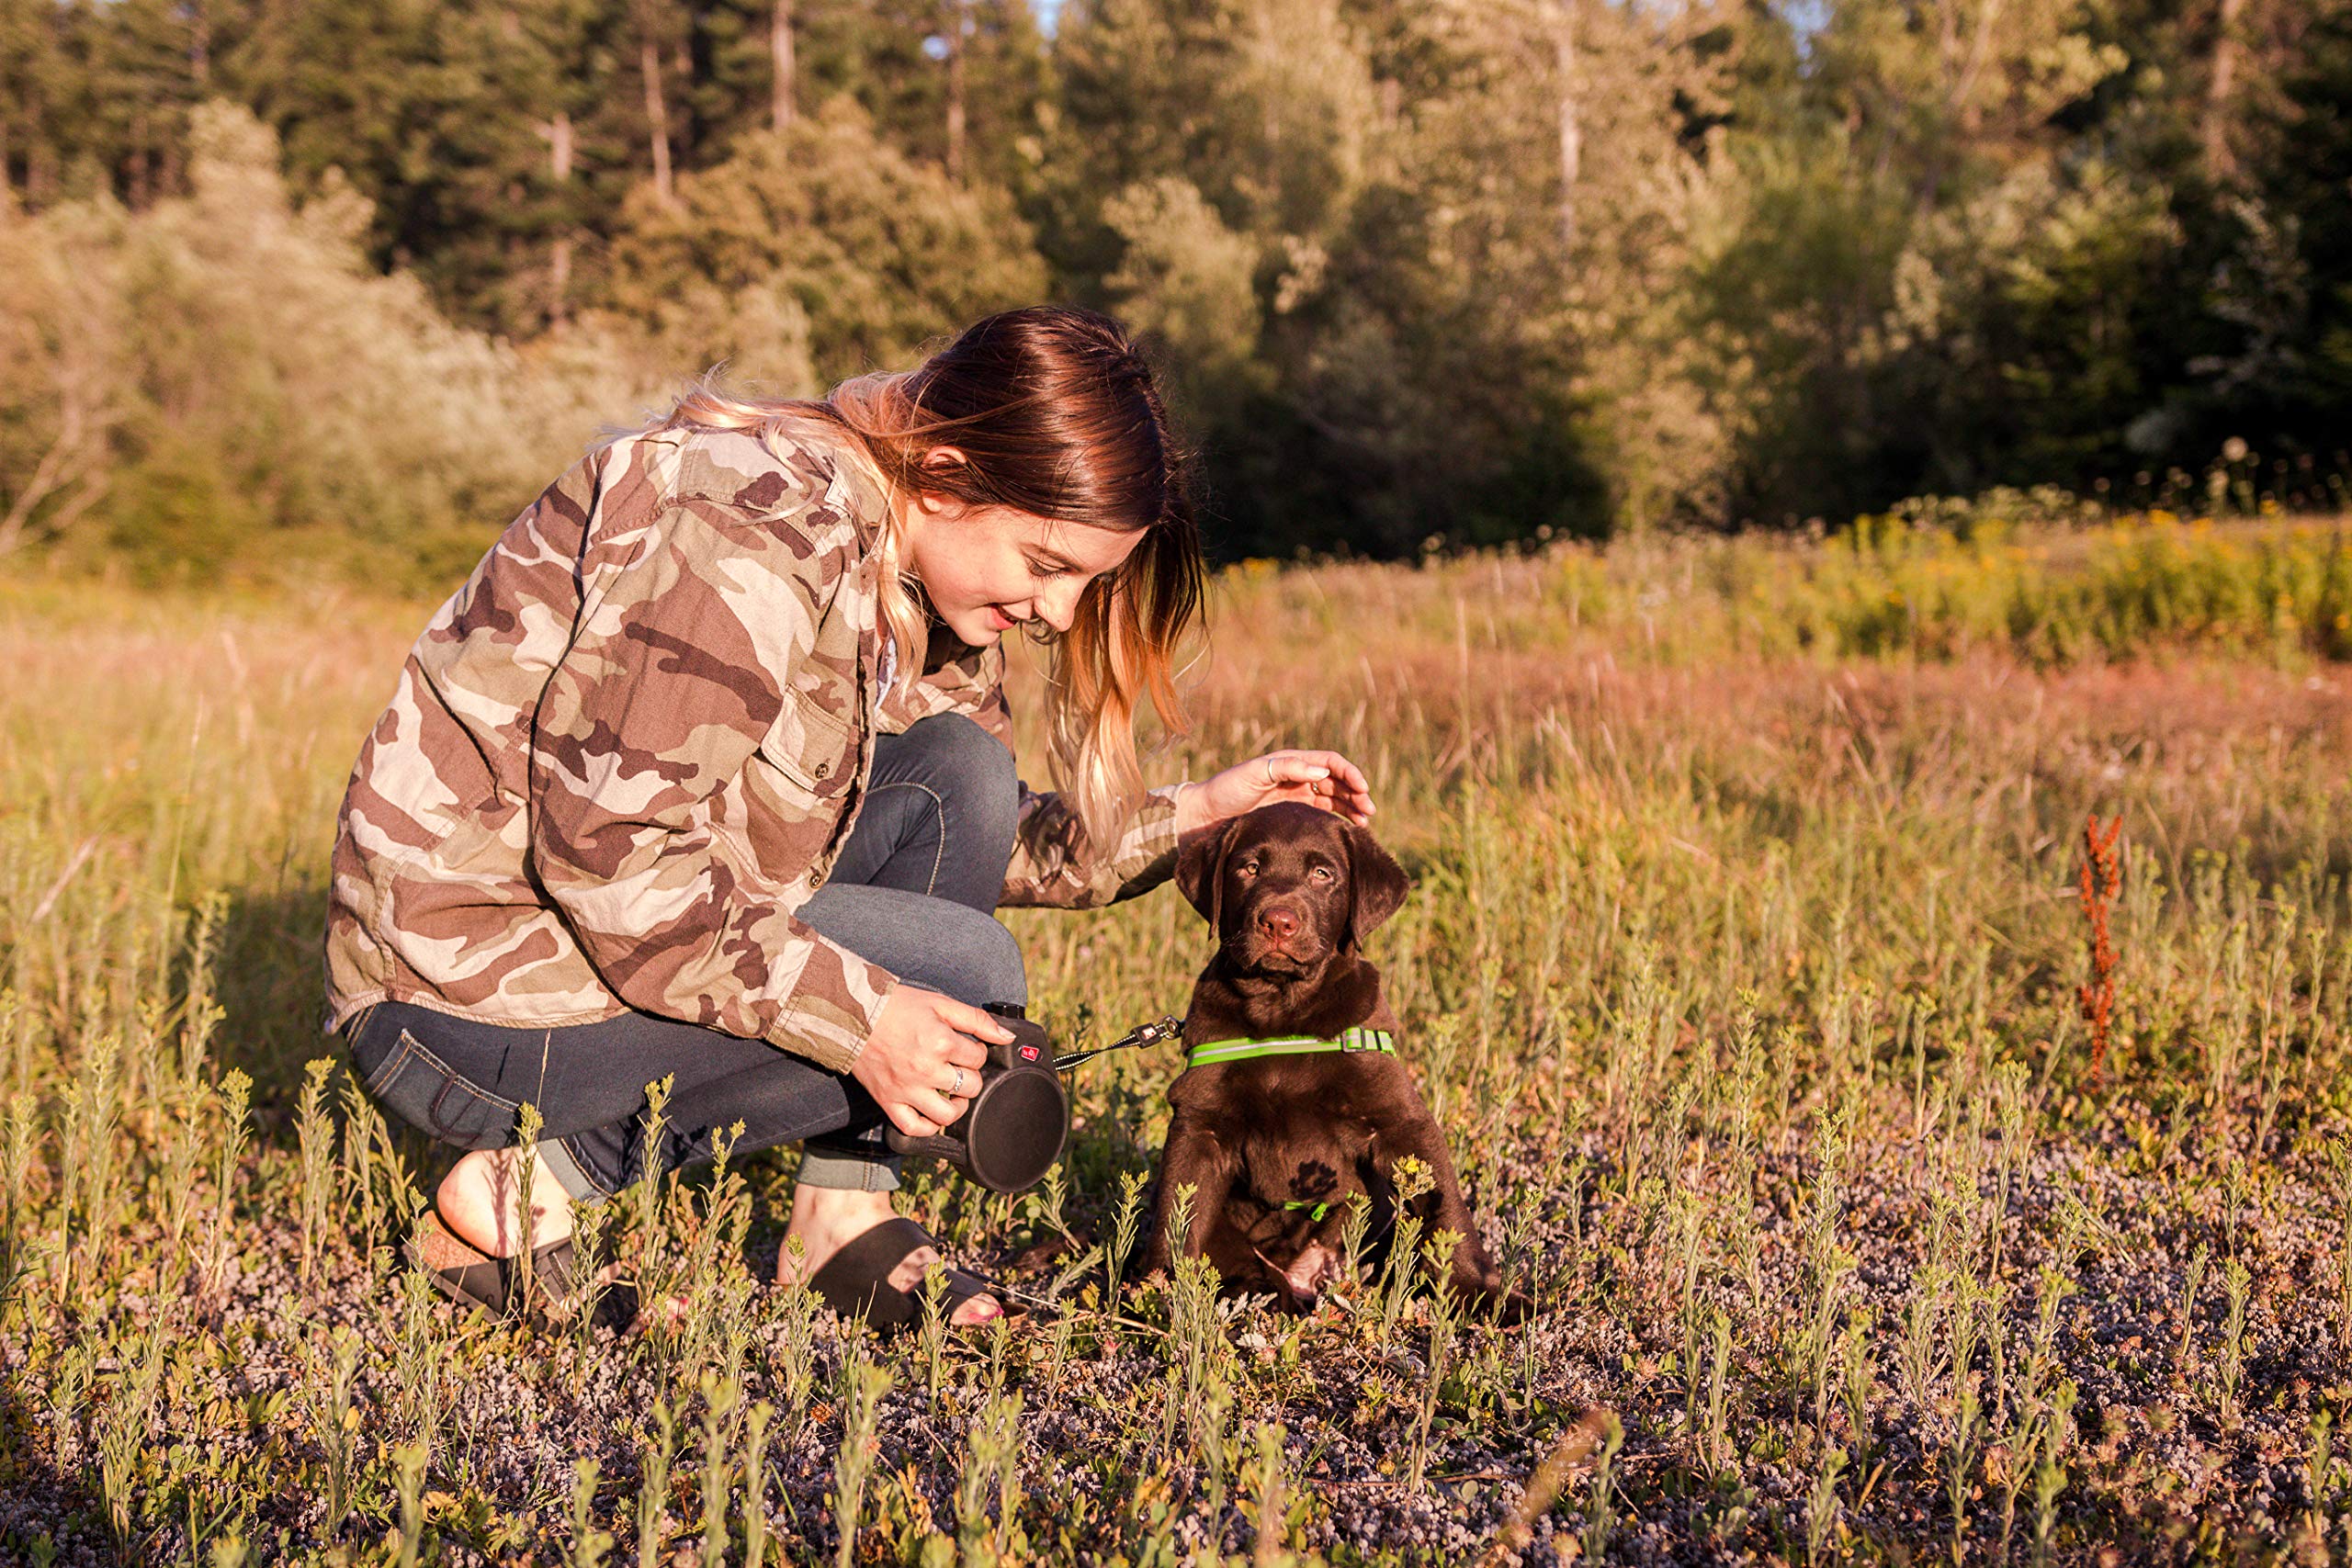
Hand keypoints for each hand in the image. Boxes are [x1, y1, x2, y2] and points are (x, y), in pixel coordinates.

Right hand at [852, 985, 1013, 1138]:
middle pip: (970, 1087)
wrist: (854, 1014)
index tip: (967, 1047)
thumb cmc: (896, 1007)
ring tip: (955, 1094)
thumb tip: (1007, 1036)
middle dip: (971, 1076)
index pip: (978, 1058)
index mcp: (940, 1042)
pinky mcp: (889, 1101)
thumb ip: (977, 1020)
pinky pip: (914, 1129)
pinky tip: (933, 1113)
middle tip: (960, 1067)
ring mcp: (906, 1089)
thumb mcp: (940, 1003)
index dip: (977, 1051)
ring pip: (947, 1115)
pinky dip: (928, 1127)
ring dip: (957, 1106)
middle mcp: (925, 1070)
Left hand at [1174, 749, 1374, 833]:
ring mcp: (1296, 796)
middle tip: (1368, 811)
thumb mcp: (1253, 774)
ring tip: (1364, 823)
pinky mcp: (1293, 815)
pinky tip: (1348, 830)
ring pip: (1333, 799)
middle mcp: (1297, 776)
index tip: (1362, 789)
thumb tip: (1321, 771)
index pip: (1330, 763)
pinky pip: (1322, 815)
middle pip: (1336, 781)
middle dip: (1356, 793)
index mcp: (1291, 762)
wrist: (1205, 816)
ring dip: (1351, 808)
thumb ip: (1286, 768)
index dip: (1349, 773)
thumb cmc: (1226, 790)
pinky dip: (1337, 820)